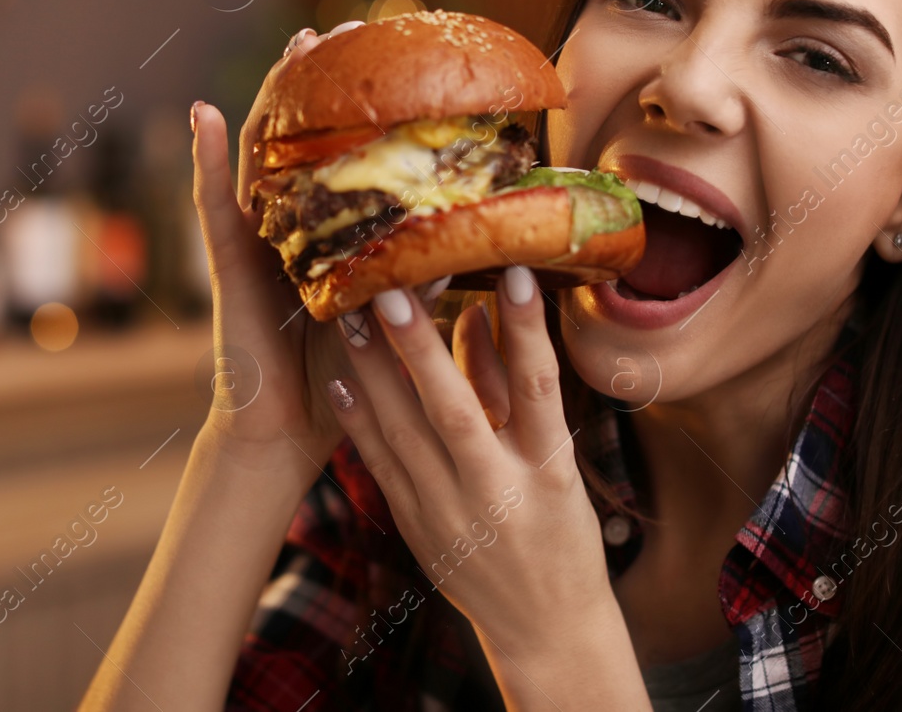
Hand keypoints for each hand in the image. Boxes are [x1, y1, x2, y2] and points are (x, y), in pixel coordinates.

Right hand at [192, 21, 435, 469]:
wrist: (289, 432)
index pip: (338, 156)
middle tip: (343, 29)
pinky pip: (214, 205)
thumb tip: (470, 227)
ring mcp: (251, 240)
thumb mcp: (390, 312)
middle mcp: (284, 227)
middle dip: (317, 83)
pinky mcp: (227, 266)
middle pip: (298, 139)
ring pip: (259, 154)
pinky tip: (202, 113)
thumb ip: (413, 269)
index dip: (356, 107)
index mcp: (323, 236)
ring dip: (271, 97)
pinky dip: (204, 157)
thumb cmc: (342, 376)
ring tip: (293, 48)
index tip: (385, 56)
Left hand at [321, 266, 639, 691]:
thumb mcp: (556, 463)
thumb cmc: (561, 534)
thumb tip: (476, 315)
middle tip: (391, 292)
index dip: (527, 331)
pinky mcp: (415, 528)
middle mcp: (497, 493)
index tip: (515, 273)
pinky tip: (339, 381)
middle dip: (420, 351)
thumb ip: (512, 390)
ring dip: (374, 374)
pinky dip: (359, 422)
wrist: (545, 628)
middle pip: (455, 412)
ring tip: (349, 318)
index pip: (539, 389)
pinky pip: (381, 467)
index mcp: (548, 471)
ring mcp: (450, 515)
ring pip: (404, 435)